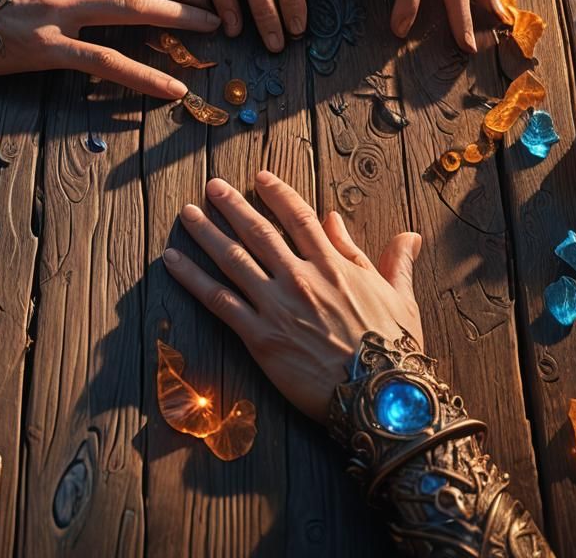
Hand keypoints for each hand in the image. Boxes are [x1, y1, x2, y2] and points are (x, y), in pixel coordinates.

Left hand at [162, 171, 422, 422]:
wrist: (381, 398)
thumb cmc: (396, 350)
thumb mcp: (399, 298)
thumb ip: (392, 262)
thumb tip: (403, 234)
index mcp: (333, 265)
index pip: (299, 217)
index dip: (277, 194)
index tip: (260, 177)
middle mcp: (300, 278)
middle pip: (258, 232)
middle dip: (232, 205)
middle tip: (212, 185)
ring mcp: (277, 305)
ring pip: (233, 259)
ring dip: (206, 232)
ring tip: (187, 214)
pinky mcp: (259, 336)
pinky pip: (217, 300)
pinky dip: (191, 277)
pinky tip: (172, 260)